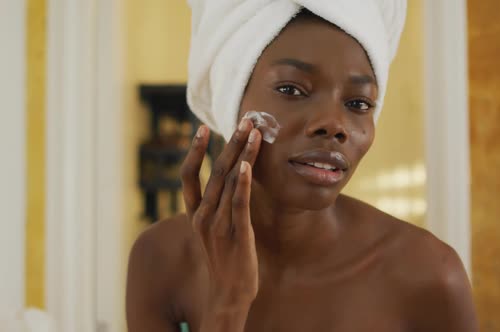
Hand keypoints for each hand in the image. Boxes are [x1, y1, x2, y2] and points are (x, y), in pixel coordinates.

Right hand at [181, 119, 261, 310]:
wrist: (229, 293)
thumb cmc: (225, 259)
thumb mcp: (215, 230)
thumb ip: (218, 206)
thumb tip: (230, 179)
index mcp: (195, 214)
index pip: (188, 176)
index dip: (195, 151)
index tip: (202, 127)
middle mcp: (203, 217)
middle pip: (214, 172)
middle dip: (230, 143)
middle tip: (244, 120)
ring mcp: (218, 226)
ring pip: (229, 182)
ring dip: (243, 155)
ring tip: (255, 133)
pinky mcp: (237, 234)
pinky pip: (239, 204)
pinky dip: (243, 183)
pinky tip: (248, 165)